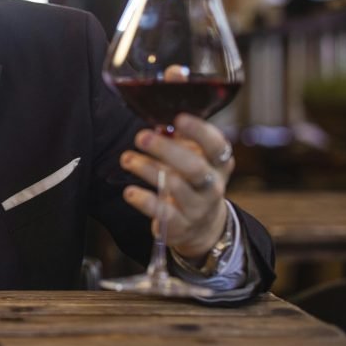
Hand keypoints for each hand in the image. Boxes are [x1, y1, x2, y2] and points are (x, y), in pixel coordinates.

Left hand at [119, 113, 232, 259]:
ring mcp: (197, 208)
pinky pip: (162, 212)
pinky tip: (130, 192)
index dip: (199, 131)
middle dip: (166, 149)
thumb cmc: (191, 182)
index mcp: (219, 164)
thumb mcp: (194, 161)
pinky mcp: (179, 225)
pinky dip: (144, 201)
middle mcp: (212, 186)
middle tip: (141, 137)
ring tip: (127, 159)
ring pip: (175, 186)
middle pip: (194, 167)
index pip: (216, 145)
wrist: (202, 227)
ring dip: (147, 169)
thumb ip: (180, 143)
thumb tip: (157, 126)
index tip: (178, 118)